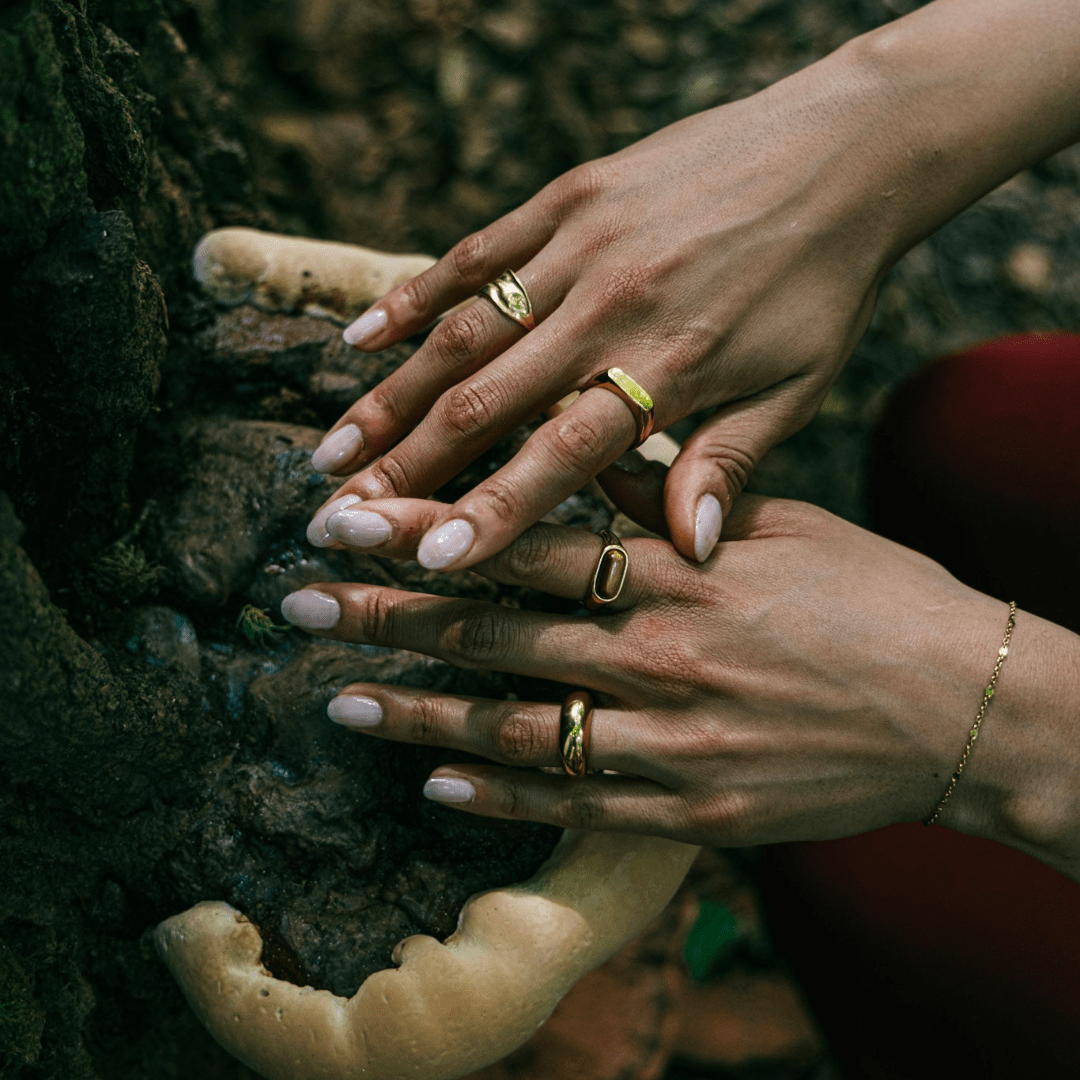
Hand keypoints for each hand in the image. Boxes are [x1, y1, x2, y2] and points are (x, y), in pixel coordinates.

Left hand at [281, 494, 1079, 858]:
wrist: (957, 702)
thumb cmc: (872, 597)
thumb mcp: (780, 524)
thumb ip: (679, 497)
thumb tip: (596, 459)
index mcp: (677, 569)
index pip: (523, 543)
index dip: (425, 530)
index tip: (346, 517)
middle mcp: (659, 650)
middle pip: (495, 630)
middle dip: (386, 611)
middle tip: (299, 599)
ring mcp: (670, 736)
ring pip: (515, 723)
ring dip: (417, 713)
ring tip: (336, 697)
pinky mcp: (690, 806)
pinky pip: (576, 800)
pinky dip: (500, 792)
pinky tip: (435, 782)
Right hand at [311, 74, 887, 566]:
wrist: (845, 151)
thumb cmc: (822, 286)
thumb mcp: (795, 390)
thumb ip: (728, 467)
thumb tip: (684, 553)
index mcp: (669, 367)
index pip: (561, 457)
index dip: (492, 512)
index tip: (424, 561)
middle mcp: (611, 309)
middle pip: (488, 402)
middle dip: (405, 469)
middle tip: (337, 521)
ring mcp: (581, 246)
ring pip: (464, 334)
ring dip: (389, 398)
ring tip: (329, 454)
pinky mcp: (567, 198)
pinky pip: (474, 253)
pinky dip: (413, 297)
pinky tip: (358, 341)